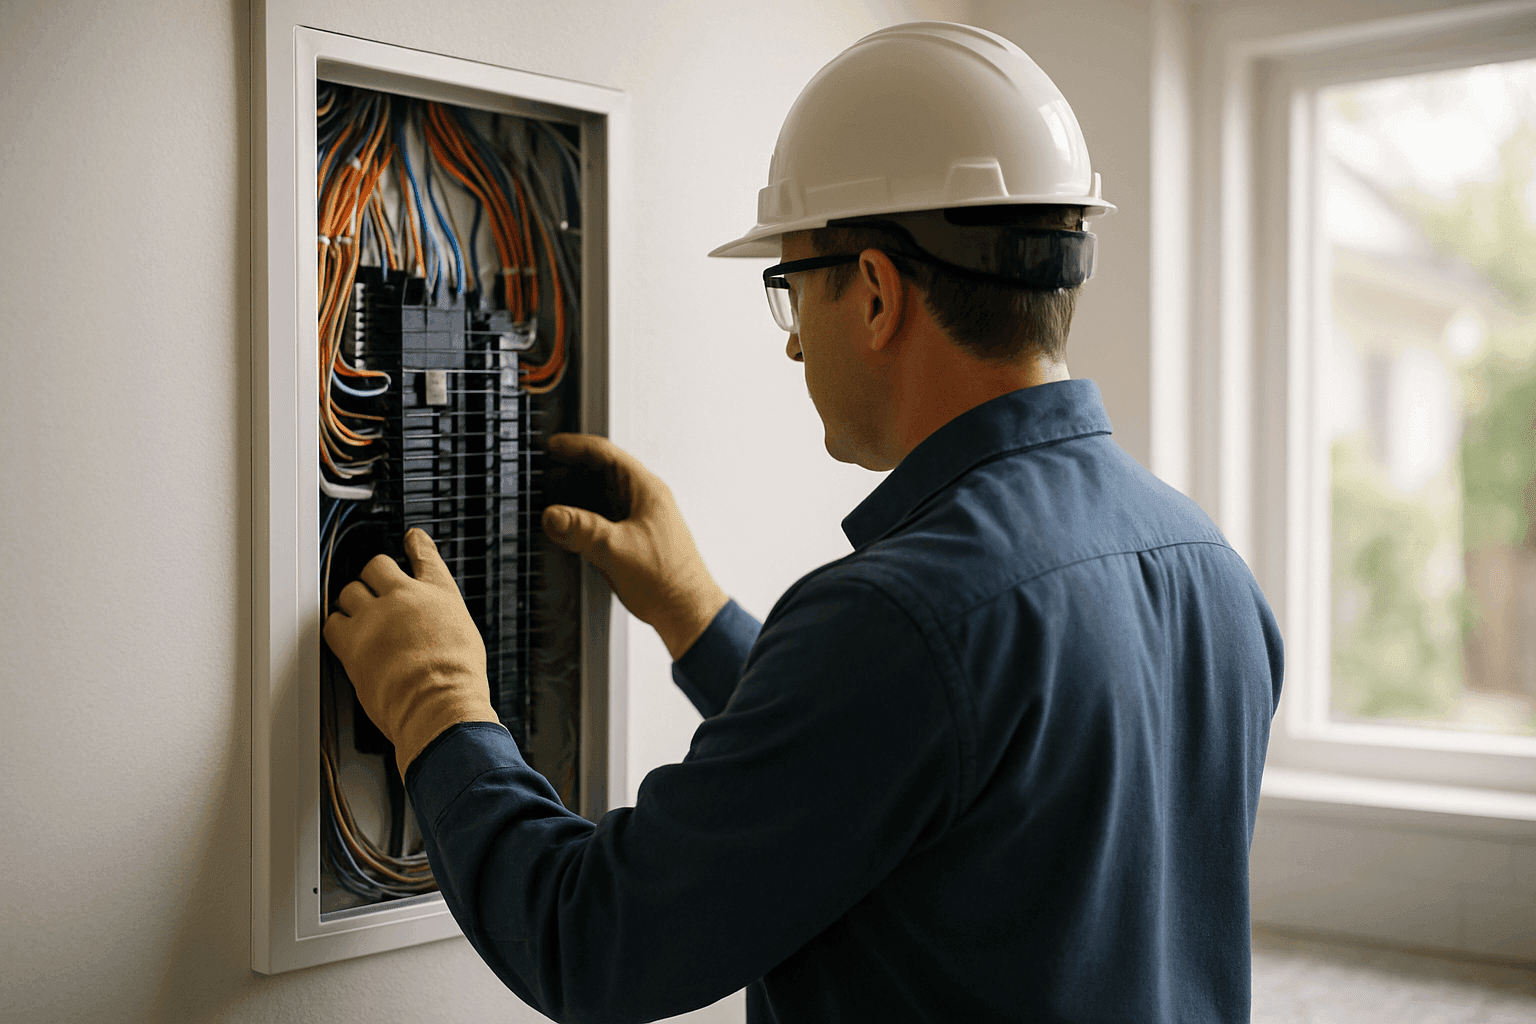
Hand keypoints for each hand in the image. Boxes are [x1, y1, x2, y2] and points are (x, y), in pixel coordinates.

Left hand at [323, 528, 499, 777]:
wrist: (439, 704)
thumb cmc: (458, 680)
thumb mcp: (465, 637)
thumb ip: (442, 620)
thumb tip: (432, 626)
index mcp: (440, 594)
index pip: (425, 555)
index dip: (415, 543)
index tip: (411, 538)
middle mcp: (406, 596)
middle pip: (377, 565)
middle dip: (374, 577)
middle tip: (374, 589)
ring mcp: (377, 615)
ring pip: (350, 590)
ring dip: (354, 602)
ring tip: (359, 617)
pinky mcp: (353, 640)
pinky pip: (332, 622)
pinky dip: (337, 627)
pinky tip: (345, 635)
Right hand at [541, 434, 728, 659]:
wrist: (686, 612)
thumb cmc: (667, 580)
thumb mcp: (616, 550)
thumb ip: (581, 530)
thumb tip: (552, 516)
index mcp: (647, 491)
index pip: (608, 454)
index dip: (577, 446)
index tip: (551, 446)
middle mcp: (645, 501)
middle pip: (603, 472)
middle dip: (573, 467)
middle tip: (544, 467)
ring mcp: (640, 520)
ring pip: (602, 496)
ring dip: (577, 494)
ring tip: (548, 493)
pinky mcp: (634, 539)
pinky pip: (604, 518)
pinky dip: (584, 517)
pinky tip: (567, 526)